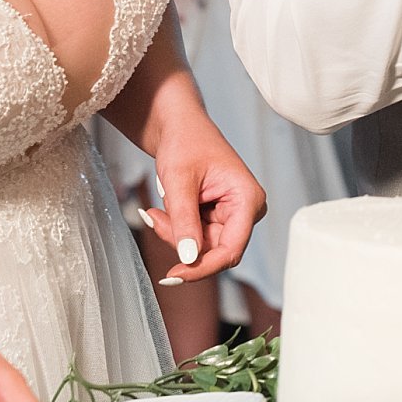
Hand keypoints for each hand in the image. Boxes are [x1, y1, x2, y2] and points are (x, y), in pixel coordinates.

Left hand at [144, 121, 265, 285]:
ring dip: (174, 233)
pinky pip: (195, 238)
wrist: (179, 127)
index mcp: (248, 199)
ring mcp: (233, 215)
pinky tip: (163, 210)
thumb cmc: (185, 142)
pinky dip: (175, 229)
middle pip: (214, 250)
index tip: (174, 273)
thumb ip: (184, 221)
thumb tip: (189, 258)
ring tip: (157, 209)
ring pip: (201, 247)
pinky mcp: (219, 218)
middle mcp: (246, 210)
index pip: (231, 249)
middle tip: (154, 217)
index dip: (203, 267)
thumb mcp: (179, 181)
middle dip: (180, 241)